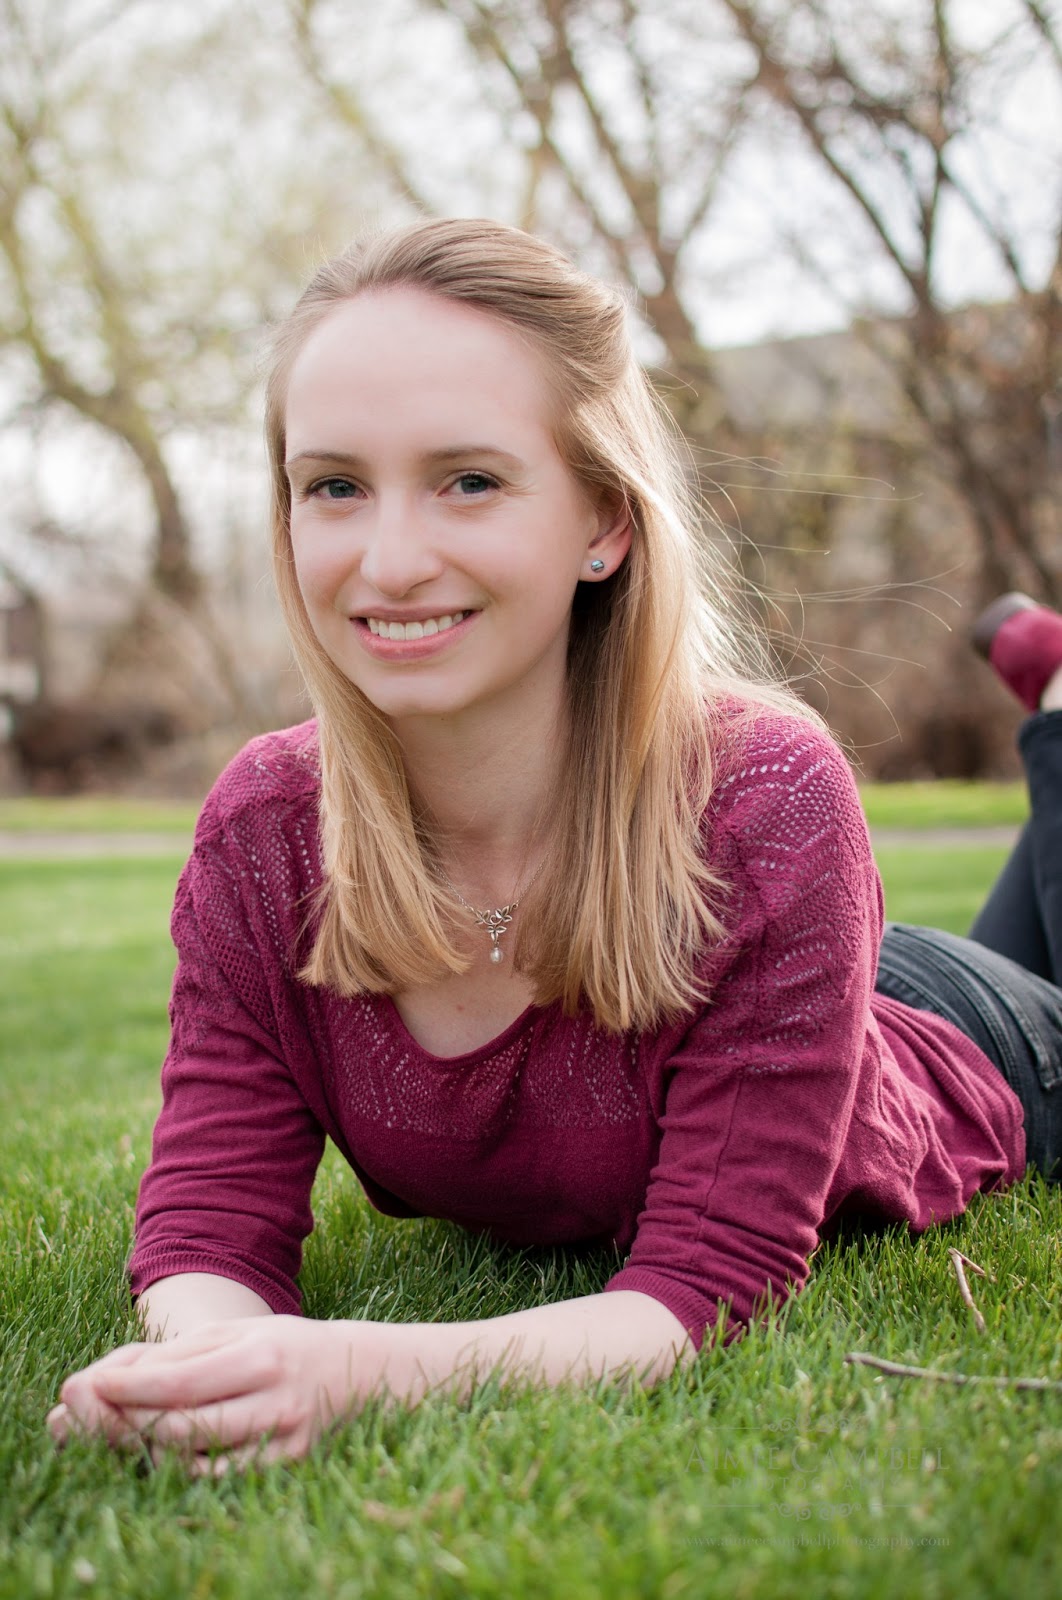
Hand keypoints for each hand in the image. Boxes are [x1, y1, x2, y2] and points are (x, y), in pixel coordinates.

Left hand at [47, 1317, 363, 1474]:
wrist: (358, 1373)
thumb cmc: (284, 1347)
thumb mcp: (239, 1332)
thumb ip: (184, 1352)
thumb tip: (121, 1375)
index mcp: (260, 1355)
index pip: (180, 1379)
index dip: (131, 1387)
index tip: (95, 1383)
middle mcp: (273, 1400)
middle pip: (182, 1426)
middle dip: (132, 1422)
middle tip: (102, 1412)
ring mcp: (282, 1440)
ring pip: (196, 1460)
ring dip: (152, 1449)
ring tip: (132, 1429)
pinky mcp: (287, 1467)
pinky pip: (219, 1480)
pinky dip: (185, 1468)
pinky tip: (170, 1451)